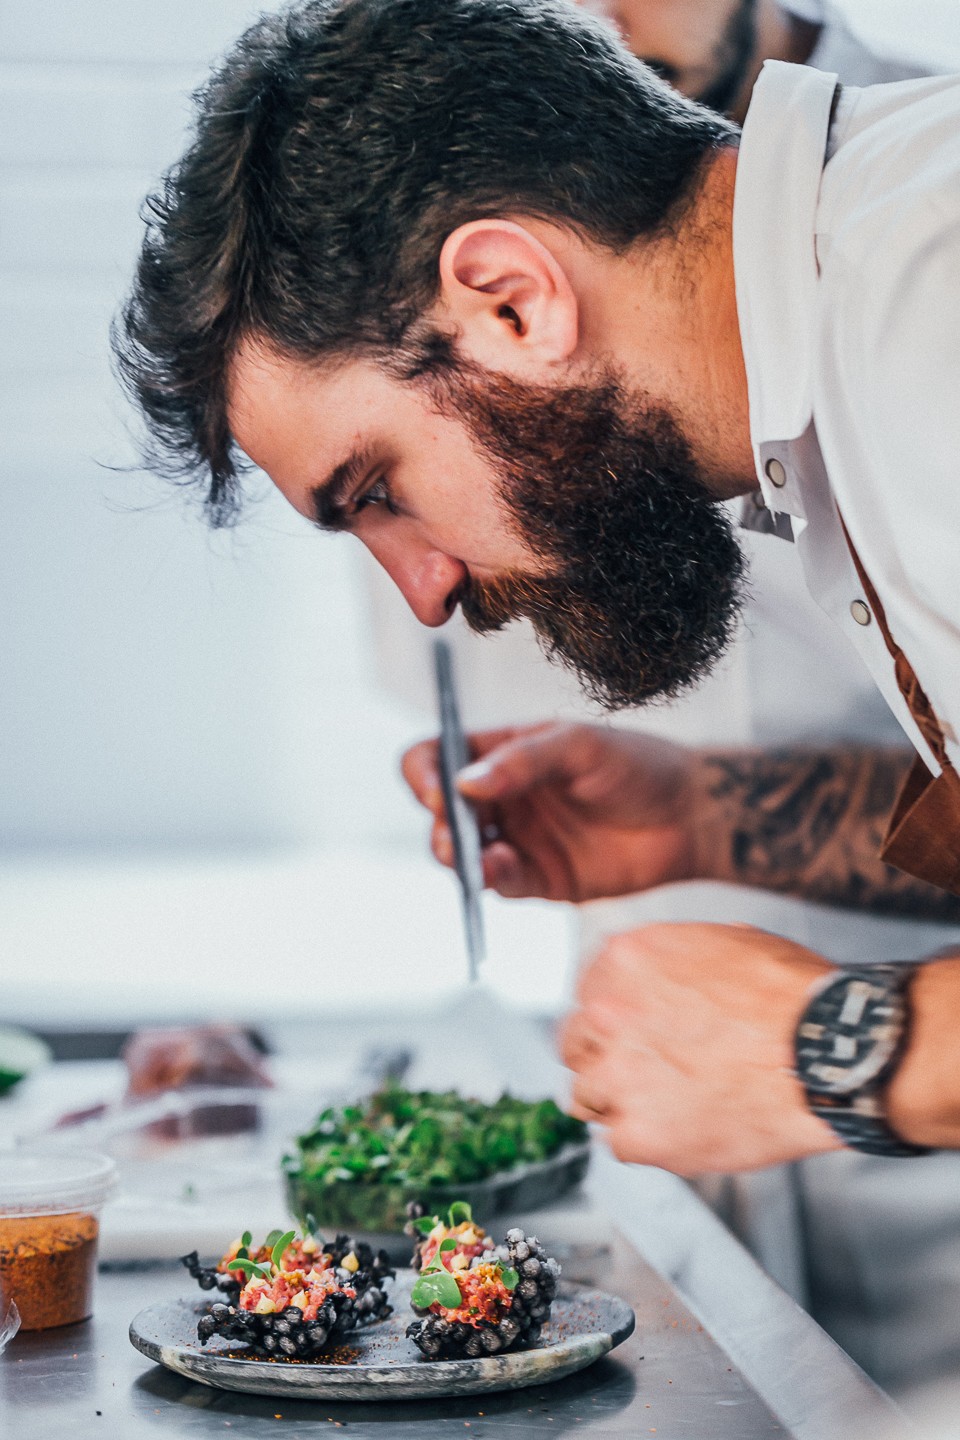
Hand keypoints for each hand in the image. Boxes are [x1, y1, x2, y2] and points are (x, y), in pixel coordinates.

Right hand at [401, 721, 695, 902]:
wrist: (690, 816)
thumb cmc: (639, 765)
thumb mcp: (581, 745)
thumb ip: (524, 761)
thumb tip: (465, 783)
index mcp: (502, 752)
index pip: (437, 754)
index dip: (424, 771)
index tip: (438, 789)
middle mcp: (501, 796)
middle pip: (441, 810)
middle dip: (439, 821)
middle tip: (454, 830)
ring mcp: (517, 838)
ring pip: (460, 852)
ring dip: (455, 854)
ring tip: (471, 854)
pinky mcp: (538, 879)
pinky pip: (498, 883)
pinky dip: (489, 879)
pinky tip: (500, 868)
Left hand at [559, 922, 841, 1172]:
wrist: (829, 1056)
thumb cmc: (794, 999)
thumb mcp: (727, 941)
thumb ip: (673, 959)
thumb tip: (661, 974)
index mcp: (625, 960)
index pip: (588, 995)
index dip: (614, 1019)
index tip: (634, 1033)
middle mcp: (607, 1013)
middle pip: (576, 1045)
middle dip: (607, 1058)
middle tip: (649, 1072)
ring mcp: (618, 1075)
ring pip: (587, 1096)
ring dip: (622, 1102)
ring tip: (673, 1104)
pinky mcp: (638, 1133)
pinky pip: (620, 1143)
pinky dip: (649, 1141)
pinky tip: (688, 1127)